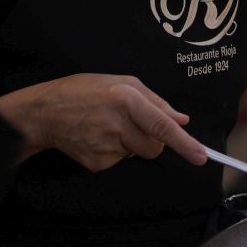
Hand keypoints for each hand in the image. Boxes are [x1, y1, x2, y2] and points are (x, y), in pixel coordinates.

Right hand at [0, 74, 206, 171]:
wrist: (44, 113)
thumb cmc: (86, 91)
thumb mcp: (122, 83)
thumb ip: (156, 101)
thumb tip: (182, 119)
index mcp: (126, 99)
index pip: (161, 125)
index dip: (184, 142)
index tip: (202, 156)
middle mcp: (117, 124)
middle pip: (155, 147)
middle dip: (152, 140)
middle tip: (131, 124)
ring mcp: (105, 147)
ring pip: (138, 154)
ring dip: (132, 144)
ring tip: (108, 127)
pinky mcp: (97, 163)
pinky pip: (120, 162)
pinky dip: (115, 152)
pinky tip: (98, 138)